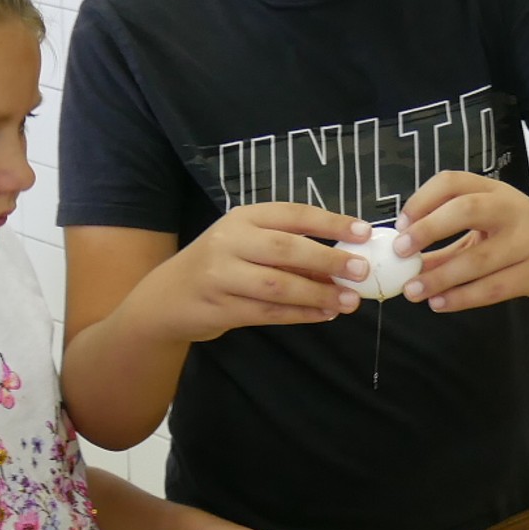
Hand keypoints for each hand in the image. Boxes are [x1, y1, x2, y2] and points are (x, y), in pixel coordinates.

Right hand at [158, 203, 368, 339]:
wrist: (165, 299)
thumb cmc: (217, 265)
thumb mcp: (246, 244)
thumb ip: (287, 247)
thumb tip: (342, 259)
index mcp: (242, 217)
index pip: (293, 214)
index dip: (330, 222)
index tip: (363, 232)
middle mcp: (229, 242)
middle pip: (286, 249)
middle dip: (328, 260)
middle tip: (360, 270)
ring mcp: (221, 276)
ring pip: (278, 286)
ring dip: (317, 293)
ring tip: (348, 301)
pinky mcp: (220, 308)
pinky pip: (268, 313)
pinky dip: (300, 315)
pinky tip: (323, 314)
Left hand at [393, 173, 528, 310]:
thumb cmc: (523, 239)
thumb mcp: (489, 228)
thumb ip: (446, 242)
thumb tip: (404, 261)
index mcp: (495, 191)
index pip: (452, 182)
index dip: (422, 200)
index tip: (400, 225)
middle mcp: (513, 209)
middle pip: (466, 209)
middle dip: (428, 229)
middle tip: (401, 252)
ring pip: (478, 259)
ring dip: (440, 277)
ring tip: (413, 291)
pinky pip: (493, 288)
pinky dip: (461, 298)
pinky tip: (439, 303)